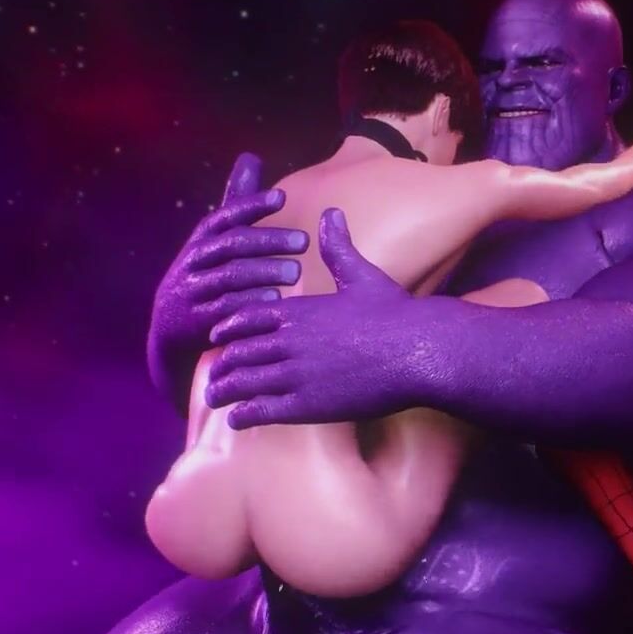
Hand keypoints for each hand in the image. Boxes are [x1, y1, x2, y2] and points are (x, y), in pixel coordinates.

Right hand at [148, 153, 308, 394]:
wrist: (170, 330)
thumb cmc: (205, 275)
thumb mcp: (216, 239)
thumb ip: (236, 203)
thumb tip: (251, 157)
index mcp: (202, 239)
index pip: (226, 216)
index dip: (251, 205)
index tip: (282, 198)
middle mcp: (194, 261)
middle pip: (232, 245)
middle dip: (268, 241)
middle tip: (304, 241)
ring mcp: (192, 291)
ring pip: (230, 276)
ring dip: (264, 272)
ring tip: (296, 272)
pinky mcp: (196, 321)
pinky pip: (224, 310)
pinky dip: (249, 303)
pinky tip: (275, 300)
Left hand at [205, 208, 446, 428]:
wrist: (419, 351)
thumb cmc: (395, 313)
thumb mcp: (362, 275)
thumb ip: (338, 249)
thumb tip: (330, 214)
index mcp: (298, 311)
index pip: (246, 319)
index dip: (229, 329)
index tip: (218, 337)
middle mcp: (289, 341)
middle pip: (238, 353)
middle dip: (222, 364)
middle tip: (213, 373)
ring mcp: (295, 375)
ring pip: (242, 383)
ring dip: (223, 391)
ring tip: (214, 399)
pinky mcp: (306, 405)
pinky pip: (260, 411)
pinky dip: (242, 415)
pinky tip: (236, 420)